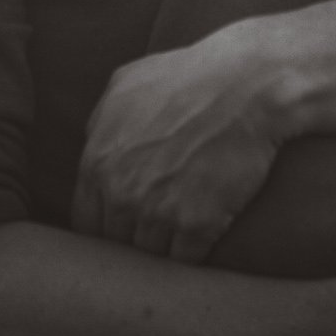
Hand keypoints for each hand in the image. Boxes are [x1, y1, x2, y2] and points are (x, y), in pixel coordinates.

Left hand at [72, 26, 283, 260]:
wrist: (249, 83)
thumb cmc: (190, 75)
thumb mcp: (127, 83)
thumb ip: (100, 120)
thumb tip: (92, 142)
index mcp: (97, 162)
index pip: (87, 221)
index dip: (107, 224)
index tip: (127, 222)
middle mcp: (121, 192)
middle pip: (116, 244)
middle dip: (134, 237)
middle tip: (159, 227)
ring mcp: (158, 212)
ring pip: (150, 256)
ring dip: (165, 248)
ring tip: (182, 236)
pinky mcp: (198, 225)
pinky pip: (185, 260)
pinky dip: (194, 253)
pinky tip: (205, 237)